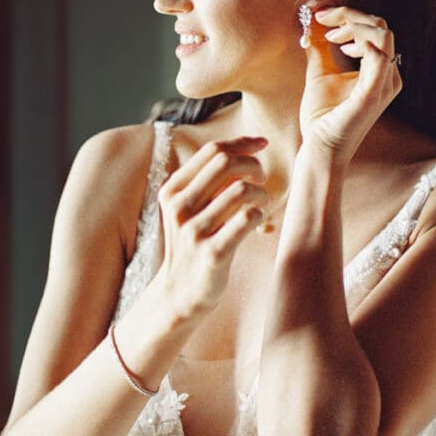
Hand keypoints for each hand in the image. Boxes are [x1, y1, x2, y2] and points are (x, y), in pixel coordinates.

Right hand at [156, 136, 268, 316]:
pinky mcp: (213, 252)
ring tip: (261, 204)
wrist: (181, 292)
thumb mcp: (189, 208)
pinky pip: (247, 218)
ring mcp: (194, 231)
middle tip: (261, 180)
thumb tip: (246, 149)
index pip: (212, 150)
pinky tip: (257, 223)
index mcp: (173, 190)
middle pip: (226, 162)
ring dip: (261, 193)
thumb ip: (208, 181)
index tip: (261, 145)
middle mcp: (180, 207)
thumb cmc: (194, 243)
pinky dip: (259, 215)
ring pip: (241, 189)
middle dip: (253, 165)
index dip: (242, 143)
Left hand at [298, 6, 402, 163]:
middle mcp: (388, 75)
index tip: (321, 15)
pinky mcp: (373, 94)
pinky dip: (361, 44)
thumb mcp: (321, 72)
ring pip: (382, 34)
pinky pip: (379, 58)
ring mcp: (384, 84)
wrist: (321, 147)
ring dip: (353, 26)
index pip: (374, 28)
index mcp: (380, 69)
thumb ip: (320, 47)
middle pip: (380, 26)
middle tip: (322, 21)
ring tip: (330, 36)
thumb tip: (313, 22)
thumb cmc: (324, 116)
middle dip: (349, 16)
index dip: (348, 15)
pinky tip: (340, 48)